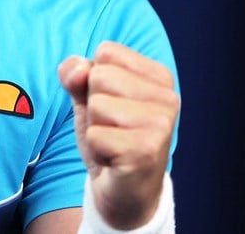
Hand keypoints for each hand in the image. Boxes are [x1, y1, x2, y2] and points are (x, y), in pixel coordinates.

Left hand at [57, 41, 178, 229]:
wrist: (125, 191)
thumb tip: (78, 69)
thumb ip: (76, 73)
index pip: (106, 51)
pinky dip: (96, 150)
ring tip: (114, 143)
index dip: (95, 80)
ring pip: (96, 106)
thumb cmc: (111, 136)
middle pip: (99, 77)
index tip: (113, 104)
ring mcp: (160, 125)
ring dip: (95, 128)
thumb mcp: (88, 97)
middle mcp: (168, 97)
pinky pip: (94, 135)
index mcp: (159, 76)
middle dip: (94, 105)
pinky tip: (114, 160)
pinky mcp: (146, 152)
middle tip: (112, 128)